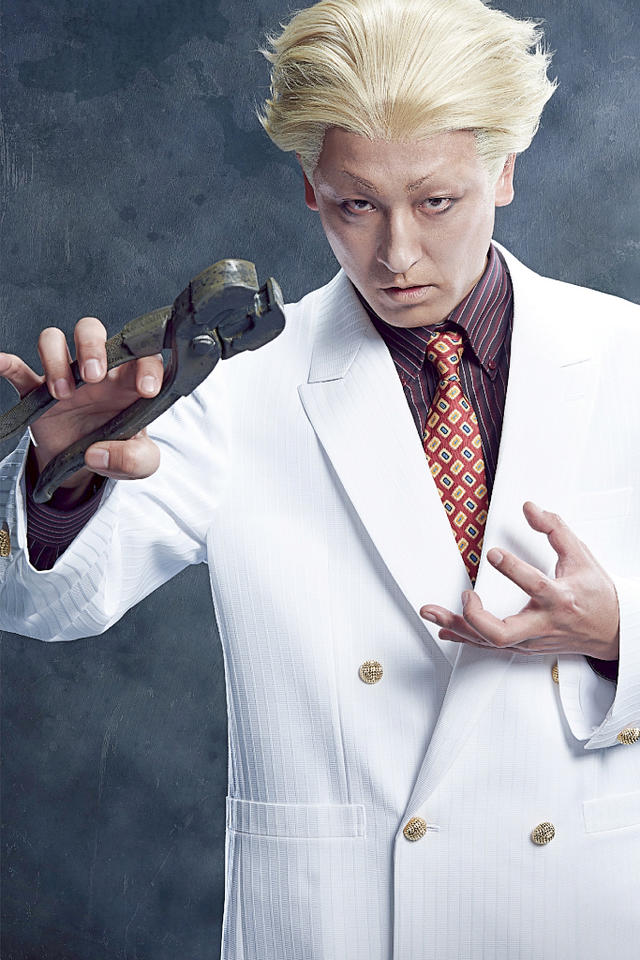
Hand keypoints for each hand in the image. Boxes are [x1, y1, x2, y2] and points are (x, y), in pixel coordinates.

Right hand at [0, 316, 163, 491]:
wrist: (84, 466)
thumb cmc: (119, 450)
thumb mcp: (141, 464)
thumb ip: (135, 459)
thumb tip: (97, 453)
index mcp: (128, 381)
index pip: (143, 354)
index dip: (148, 365)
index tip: (146, 390)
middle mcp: (97, 371)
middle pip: (92, 330)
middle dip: (93, 346)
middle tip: (94, 377)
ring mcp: (66, 377)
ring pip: (55, 340)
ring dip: (56, 360)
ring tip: (63, 393)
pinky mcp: (37, 392)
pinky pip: (18, 369)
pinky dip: (7, 363)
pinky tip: (1, 363)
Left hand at [420, 501, 619, 660]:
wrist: (613, 631)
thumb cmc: (596, 595)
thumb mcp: (581, 556)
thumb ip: (555, 529)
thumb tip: (530, 508)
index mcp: (560, 598)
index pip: (534, 585)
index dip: (512, 570)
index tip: (493, 553)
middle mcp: (543, 623)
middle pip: (503, 632)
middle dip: (476, 616)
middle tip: (465, 595)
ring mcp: (531, 639)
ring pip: (489, 641)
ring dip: (457, 626)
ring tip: (431, 612)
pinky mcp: (524, 646)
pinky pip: (489, 644)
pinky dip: (464, 635)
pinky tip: (445, 627)